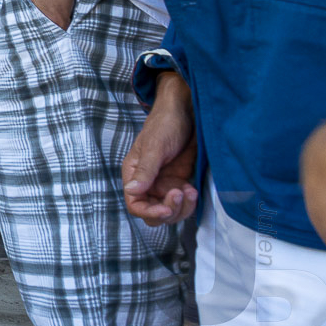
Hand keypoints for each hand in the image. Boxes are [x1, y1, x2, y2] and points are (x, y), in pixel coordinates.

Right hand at [122, 73, 198, 224]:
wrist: (187, 112)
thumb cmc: (166, 124)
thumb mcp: (154, 147)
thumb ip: (145, 171)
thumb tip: (132, 191)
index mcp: (135, 174)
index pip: (135, 204)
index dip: (149, 211)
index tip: (166, 208)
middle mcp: (148, 182)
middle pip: (153, 213)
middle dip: (168, 210)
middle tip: (180, 193)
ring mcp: (165, 183)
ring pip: (170, 211)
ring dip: (182, 208)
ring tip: (190, 191)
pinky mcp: (181, 182)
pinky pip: (184, 203)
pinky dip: (190, 202)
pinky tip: (193, 189)